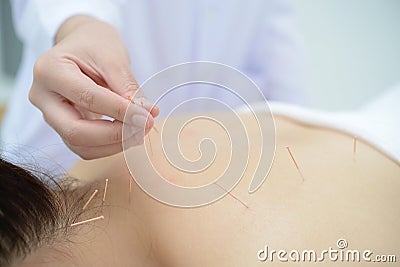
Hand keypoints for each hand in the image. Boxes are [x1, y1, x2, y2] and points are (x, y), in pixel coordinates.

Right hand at [29, 15, 158, 158]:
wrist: (82, 43)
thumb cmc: (95, 44)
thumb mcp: (113, 57)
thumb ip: (128, 86)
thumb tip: (148, 113)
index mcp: (49, 70)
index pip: (88, 98)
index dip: (120, 111)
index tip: (146, 117)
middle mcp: (42, 96)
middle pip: (75, 131)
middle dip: (114, 135)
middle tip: (143, 128)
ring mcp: (49, 115)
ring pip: (80, 145)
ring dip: (114, 144)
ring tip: (140, 131)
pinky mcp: (62, 127)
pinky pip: (85, 147)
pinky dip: (109, 146)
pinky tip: (128, 134)